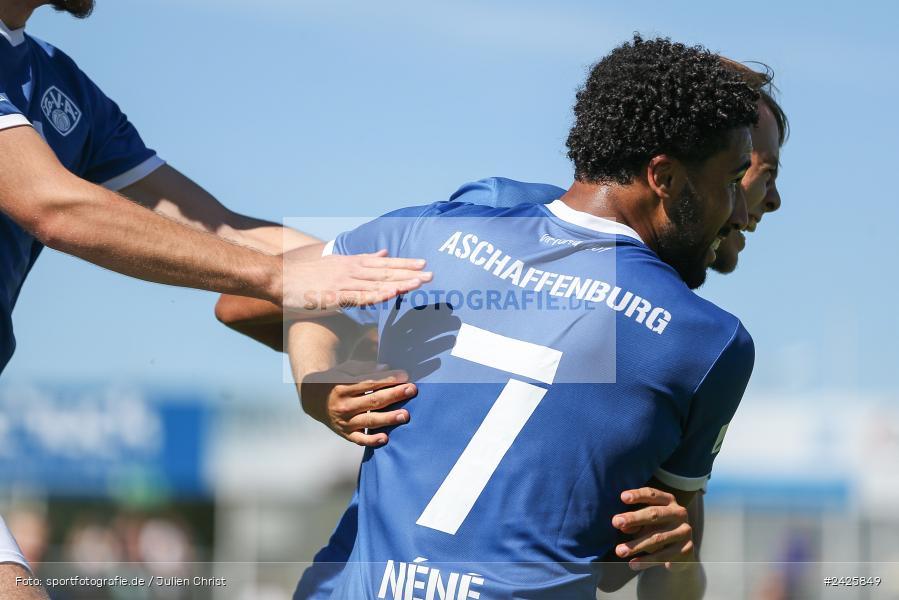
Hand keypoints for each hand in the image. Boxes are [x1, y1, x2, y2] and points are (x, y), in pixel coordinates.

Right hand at [282, 249, 431, 311]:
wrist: (277, 276)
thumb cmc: (304, 273)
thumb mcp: (335, 261)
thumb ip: (360, 258)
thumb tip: (382, 253)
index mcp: (350, 262)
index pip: (382, 262)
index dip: (403, 263)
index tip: (423, 264)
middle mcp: (349, 270)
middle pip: (384, 271)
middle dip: (409, 272)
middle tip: (432, 274)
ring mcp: (342, 282)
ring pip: (376, 283)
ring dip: (399, 283)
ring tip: (419, 284)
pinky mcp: (333, 297)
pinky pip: (359, 297)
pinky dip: (377, 295)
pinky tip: (391, 295)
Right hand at [300, 360, 416, 445]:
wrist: (313, 399)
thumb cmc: (335, 381)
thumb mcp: (344, 370)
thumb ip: (364, 369)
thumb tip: (386, 368)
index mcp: (343, 386)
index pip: (369, 382)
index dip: (388, 379)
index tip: (405, 375)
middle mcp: (344, 405)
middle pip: (373, 400)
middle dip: (394, 395)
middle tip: (412, 390)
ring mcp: (344, 421)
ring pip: (369, 420)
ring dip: (388, 418)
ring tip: (405, 415)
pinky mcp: (346, 434)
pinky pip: (360, 439)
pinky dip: (372, 440)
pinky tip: (386, 439)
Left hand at [611, 487, 695, 571]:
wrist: (680, 552)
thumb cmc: (658, 529)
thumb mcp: (645, 523)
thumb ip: (634, 522)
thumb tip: (623, 526)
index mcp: (669, 501)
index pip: (652, 495)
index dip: (638, 495)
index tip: (623, 497)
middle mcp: (679, 513)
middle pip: (654, 514)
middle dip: (634, 518)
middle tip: (615, 522)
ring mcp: (684, 531)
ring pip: (657, 538)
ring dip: (636, 545)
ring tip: (619, 551)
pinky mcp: (686, 549)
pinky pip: (663, 556)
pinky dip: (646, 561)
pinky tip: (633, 563)